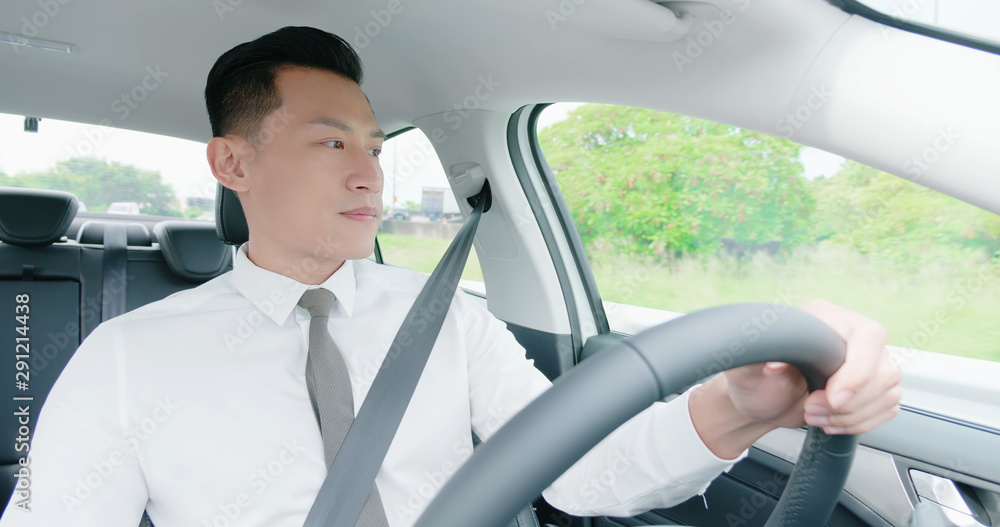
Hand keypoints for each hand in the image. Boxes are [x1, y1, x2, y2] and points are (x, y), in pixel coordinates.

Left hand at [724, 299, 901, 434]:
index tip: (832, 399)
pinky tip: (834, 422)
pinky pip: (888, 406)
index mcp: (824, 317)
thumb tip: (772, 362)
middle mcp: (851, 332)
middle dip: (850, 403)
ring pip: (889, 390)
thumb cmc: (755, 382)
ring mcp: (867, 358)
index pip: (867, 336)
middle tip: (813, 409)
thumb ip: (756, 361)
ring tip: (817, 416)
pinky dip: (861, 422)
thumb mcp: (747, 371)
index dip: (856, 373)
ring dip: (853, 415)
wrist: (761, 403)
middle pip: (884, 370)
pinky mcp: (873, 384)